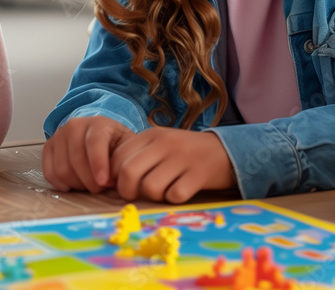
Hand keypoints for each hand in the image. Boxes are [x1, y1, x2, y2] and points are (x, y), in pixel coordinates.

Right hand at [41, 116, 133, 192]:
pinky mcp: (48, 147)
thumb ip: (125, 160)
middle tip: (101, 188)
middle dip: (90, 181)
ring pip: (62, 169)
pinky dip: (62, 184)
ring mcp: (59, 135)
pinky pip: (50, 173)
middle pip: (76, 159)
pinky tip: (75, 184)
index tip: (104, 182)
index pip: (94, 143)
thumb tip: (122, 179)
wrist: (99, 134)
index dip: (98, 164)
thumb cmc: (114, 144)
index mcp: (97, 123)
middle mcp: (75, 126)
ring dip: (77, 184)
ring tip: (90, 184)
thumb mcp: (126, 146)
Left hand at [110, 128, 235, 203]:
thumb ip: (137, 156)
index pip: (117, 157)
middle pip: (128, 173)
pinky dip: (174, 199)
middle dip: (127, 191)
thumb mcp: (159, 145)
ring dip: (153, 196)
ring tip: (163, 191)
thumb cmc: (184, 152)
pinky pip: (174, 195)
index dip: (114, 177)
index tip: (123, 185)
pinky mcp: (199, 174)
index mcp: (151, 134)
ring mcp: (182, 158)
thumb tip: (111, 181)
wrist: (224, 151)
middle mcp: (164, 143)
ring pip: (149, 187)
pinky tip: (180, 192)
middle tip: (137, 195)